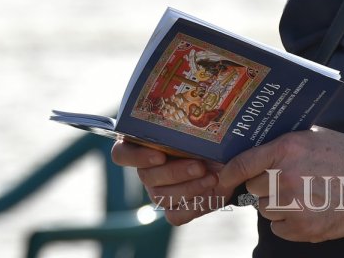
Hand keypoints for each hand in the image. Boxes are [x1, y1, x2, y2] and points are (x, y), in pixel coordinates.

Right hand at [112, 140, 231, 225]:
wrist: (223, 163)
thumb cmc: (204, 139)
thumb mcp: (201, 129)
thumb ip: (200, 127)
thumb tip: (206, 131)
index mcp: (142, 145)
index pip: (120, 154)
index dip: (136, 157)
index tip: (160, 155)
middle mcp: (146, 169)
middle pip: (145, 176)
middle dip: (175, 172)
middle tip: (199, 165)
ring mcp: (158, 191)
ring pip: (161, 196)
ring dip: (190, 187)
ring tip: (212, 177)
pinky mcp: (174, 210)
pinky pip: (175, 216)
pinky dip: (194, 207)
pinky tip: (210, 193)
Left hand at [216, 127, 343, 242]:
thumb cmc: (342, 155)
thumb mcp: (309, 136)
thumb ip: (281, 145)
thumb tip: (251, 148)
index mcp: (284, 150)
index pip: (242, 163)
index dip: (228, 173)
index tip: (222, 178)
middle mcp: (284, 177)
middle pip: (253, 188)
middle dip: (265, 187)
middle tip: (287, 183)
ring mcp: (293, 204)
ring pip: (265, 209)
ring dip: (276, 206)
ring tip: (302, 196)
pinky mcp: (303, 227)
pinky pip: (278, 228)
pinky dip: (287, 224)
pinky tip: (306, 211)